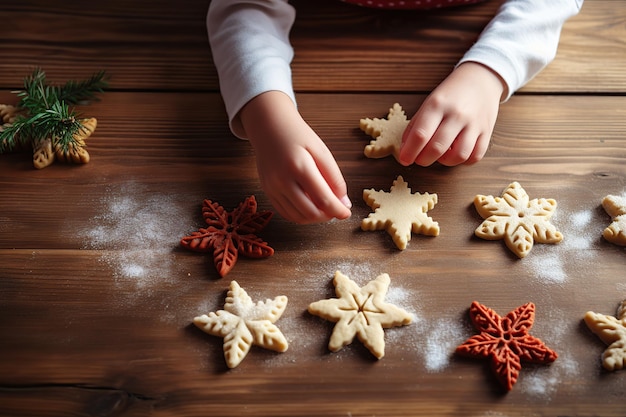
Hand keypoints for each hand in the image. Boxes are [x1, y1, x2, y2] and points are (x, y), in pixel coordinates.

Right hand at [239, 91, 351, 223]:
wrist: (269, 127)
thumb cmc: (297, 136)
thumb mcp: (321, 151)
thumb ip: (334, 177)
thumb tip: (343, 202)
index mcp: (299, 166)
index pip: (323, 199)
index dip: (338, 210)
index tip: (347, 212)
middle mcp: (282, 180)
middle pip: (310, 212)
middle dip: (328, 216)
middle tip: (337, 210)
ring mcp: (272, 187)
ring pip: (297, 217)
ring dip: (315, 218)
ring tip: (325, 209)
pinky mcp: (267, 191)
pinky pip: (286, 213)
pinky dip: (301, 216)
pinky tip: (311, 208)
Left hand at [399, 62, 504, 166]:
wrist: (480, 79)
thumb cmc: (450, 95)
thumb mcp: (428, 103)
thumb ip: (415, 126)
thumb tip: (405, 149)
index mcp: (437, 105)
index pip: (420, 134)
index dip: (409, 152)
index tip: (404, 160)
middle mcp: (457, 114)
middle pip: (437, 147)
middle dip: (423, 160)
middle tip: (419, 159)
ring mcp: (474, 123)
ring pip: (459, 155)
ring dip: (444, 162)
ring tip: (439, 155)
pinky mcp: (487, 131)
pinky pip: (475, 156)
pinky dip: (463, 161)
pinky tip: (456, 154)